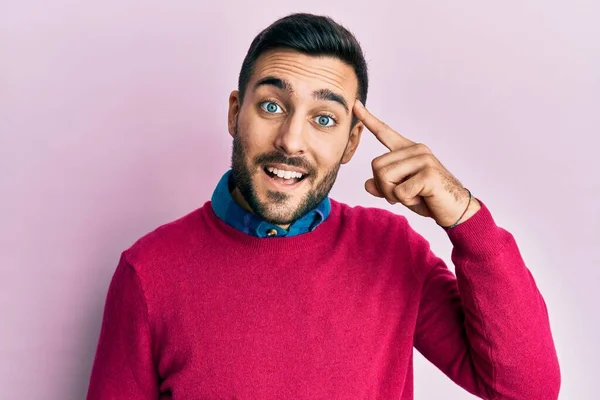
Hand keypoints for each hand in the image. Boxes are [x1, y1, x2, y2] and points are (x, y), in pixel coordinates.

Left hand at [353, 100, 479, 226]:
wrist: (456, 210)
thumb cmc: (429, 199)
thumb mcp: (401, 193)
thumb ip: (383, 187)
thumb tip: (367, 184)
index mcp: (408, 150)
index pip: (384, 132)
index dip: (368, 119)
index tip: (356, 105)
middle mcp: (416, 150)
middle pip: (376, 166)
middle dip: (384, 187)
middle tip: (403, 195)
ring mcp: (424, 159)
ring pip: (384, 177)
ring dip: (394, 195)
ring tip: (414, 196)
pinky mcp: (428, 173)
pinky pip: (400, 191)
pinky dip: (407, 201)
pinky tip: (423, 198)